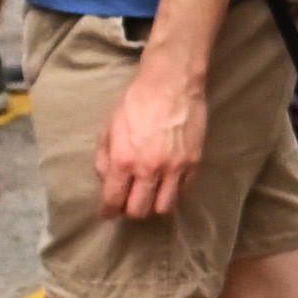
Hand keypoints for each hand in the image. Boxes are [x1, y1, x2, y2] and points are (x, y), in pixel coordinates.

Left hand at [100, 44, 206, 219]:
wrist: (171, 84)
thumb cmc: (136, 102)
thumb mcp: (109, 127)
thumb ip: (104, 157)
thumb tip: (106, 178)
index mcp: (123, 160)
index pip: (113, 199)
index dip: (107, 211)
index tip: (106, 213)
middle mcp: (149, 169)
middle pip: (139, 210)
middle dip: (130, 210)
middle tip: (127, 202)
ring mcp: (175, 168)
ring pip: (164, 207)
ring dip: (153, 205)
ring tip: (149, 196)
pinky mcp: (194, 162)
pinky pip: (183, 191)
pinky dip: (173, 192)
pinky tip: (167, 183)